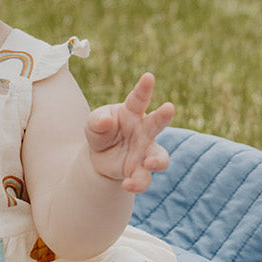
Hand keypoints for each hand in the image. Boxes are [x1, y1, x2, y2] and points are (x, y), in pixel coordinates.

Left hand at [85, 72, 173, 193]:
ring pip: (159, 157)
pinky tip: (127, 184)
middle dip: (163, 115)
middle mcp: (144, 130)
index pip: (138, 98)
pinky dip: (137, 183)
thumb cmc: (102, 131)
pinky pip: (144, 179)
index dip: (144, 88)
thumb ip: (97, 121)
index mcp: (132, 112)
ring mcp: (145, 151)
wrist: (100, 156)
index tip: (148, 76)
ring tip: (148, 163)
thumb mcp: (93, 124)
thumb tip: (105, 122)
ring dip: (157, 161)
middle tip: (168, 108)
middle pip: (157, 123)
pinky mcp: (140, 170)